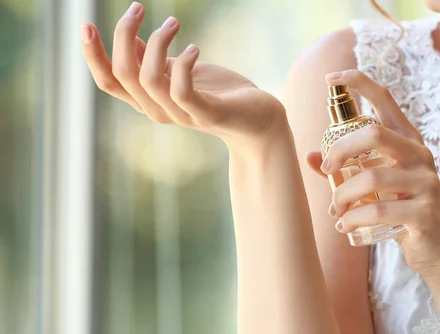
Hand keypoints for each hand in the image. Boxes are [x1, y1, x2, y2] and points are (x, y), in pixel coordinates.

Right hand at [80, 2, 287, 148]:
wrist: (256, 120)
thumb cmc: (217, 92)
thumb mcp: (179, 71)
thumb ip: (154, 59)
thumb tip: (131, 39)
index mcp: (148, 99)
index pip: (108, 82)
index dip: (92, 56)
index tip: (87, 24)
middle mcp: (158, 110)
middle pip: (123, 75)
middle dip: (123, 35)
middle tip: (139, 7)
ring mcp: (181, 114)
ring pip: (148, 80)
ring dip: (157, 43)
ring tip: (174, 23)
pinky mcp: (206, 114)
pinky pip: (181, 91)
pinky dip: (183, 64)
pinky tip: (194, 48)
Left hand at [306, 70, 439, 274]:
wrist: (439, 251)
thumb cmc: (403, 212)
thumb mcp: (375, 187)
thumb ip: (345, 170)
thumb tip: (310, 156)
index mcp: (408, 143)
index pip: (387, 100)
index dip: (360, 82)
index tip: (331, 77)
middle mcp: (420, 156)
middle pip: (375, 134)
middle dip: (340, 151)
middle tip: (326, 170)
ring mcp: (426, 183)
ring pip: (372, 178)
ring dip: (343, 197)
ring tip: (335, 212)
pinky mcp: (425, 212)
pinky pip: (379, 212)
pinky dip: (354, 220)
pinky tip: (345, 227)